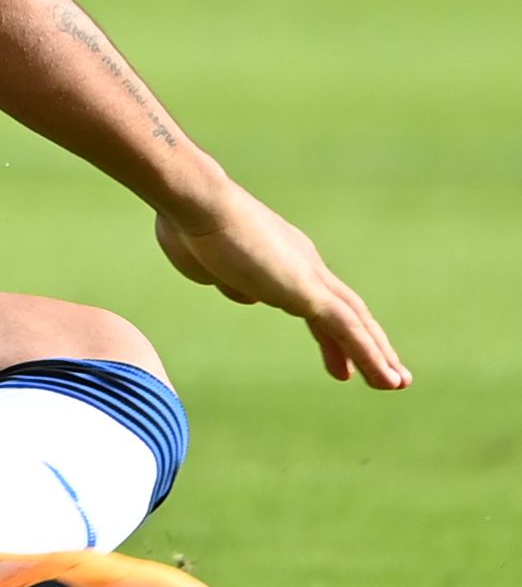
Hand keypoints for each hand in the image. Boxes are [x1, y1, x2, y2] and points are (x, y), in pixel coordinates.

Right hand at [153, 183, 409, 388]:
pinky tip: (385, 379)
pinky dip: (369, 356)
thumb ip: (229, 280)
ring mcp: (309, 277)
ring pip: (354, 322)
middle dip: (366, 341)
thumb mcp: (207, 265)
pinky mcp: (309, 293)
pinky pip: (348, 331)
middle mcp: (304, 264)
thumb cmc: (189, 225)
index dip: (329, 330)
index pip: (315, 299)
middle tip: (386, 372)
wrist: (199, 204)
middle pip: (345, 310)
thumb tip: (249, 295)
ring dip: (377, 353)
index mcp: (281, 257)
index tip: (338, 359)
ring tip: (396, 383)